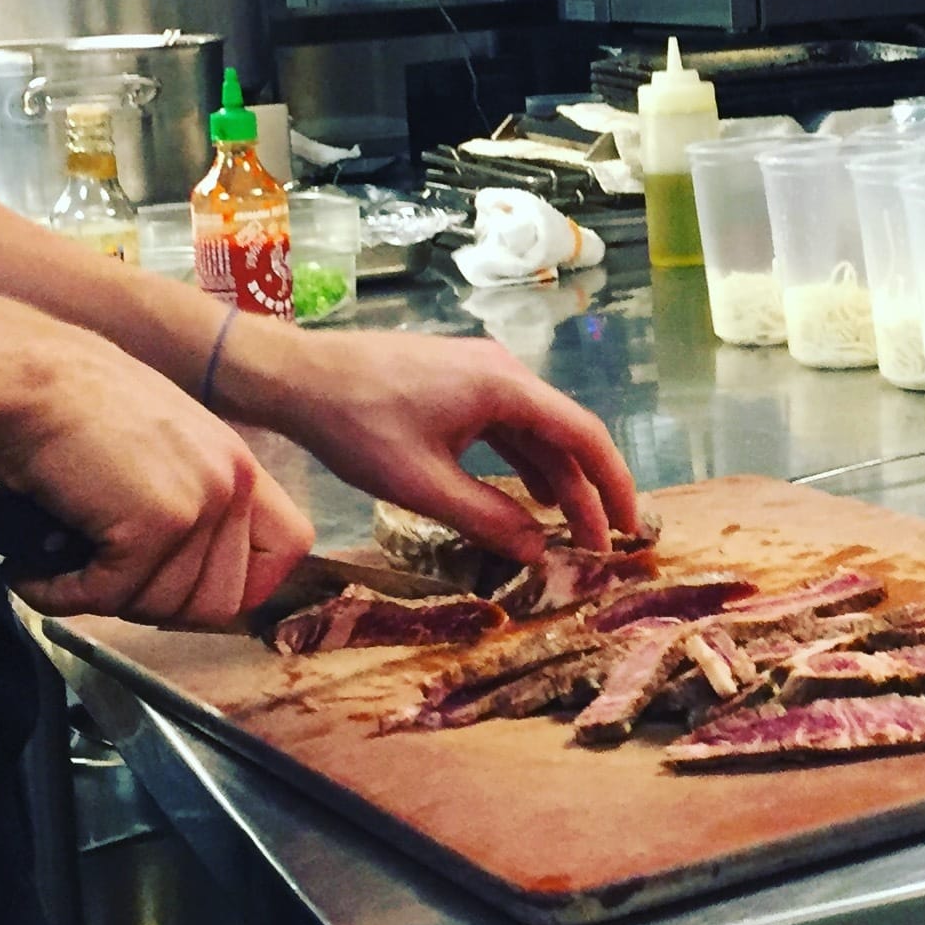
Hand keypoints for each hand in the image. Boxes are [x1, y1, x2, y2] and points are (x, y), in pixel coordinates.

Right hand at [0, 333, 312, 624]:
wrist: (26, 378)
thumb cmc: (75, 410)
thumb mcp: (162, 447)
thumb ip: (191, 496)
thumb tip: (186, 574)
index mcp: (240, 466)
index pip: (288, 547)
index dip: (246, 584)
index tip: (188, 590)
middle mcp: (233, 483)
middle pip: (222, 601)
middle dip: (156, 606)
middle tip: (106, 582)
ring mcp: (201, 502)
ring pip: (164, 607)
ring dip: (103, 599)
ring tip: (63, 567)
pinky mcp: (155, 522)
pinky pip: (112, 596)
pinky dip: (62, 594)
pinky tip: (33, 570)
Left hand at [229, 327, 639, 561]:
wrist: (295, 374)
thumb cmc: (355, 425)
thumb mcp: (422, 485)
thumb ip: (487, 519)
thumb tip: (537, 552)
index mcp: (505, 387)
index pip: (584, 435)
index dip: (613, 484)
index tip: (630, 527)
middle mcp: (504, 372)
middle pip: (565, 435)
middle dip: (585, 492)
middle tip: (597, 546)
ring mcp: (481, 372)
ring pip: (537, 432)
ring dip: (556, 480)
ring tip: (566, 530)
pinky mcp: (459, 381)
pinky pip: (509, 424)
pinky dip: (525, 462)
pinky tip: (526, 496)